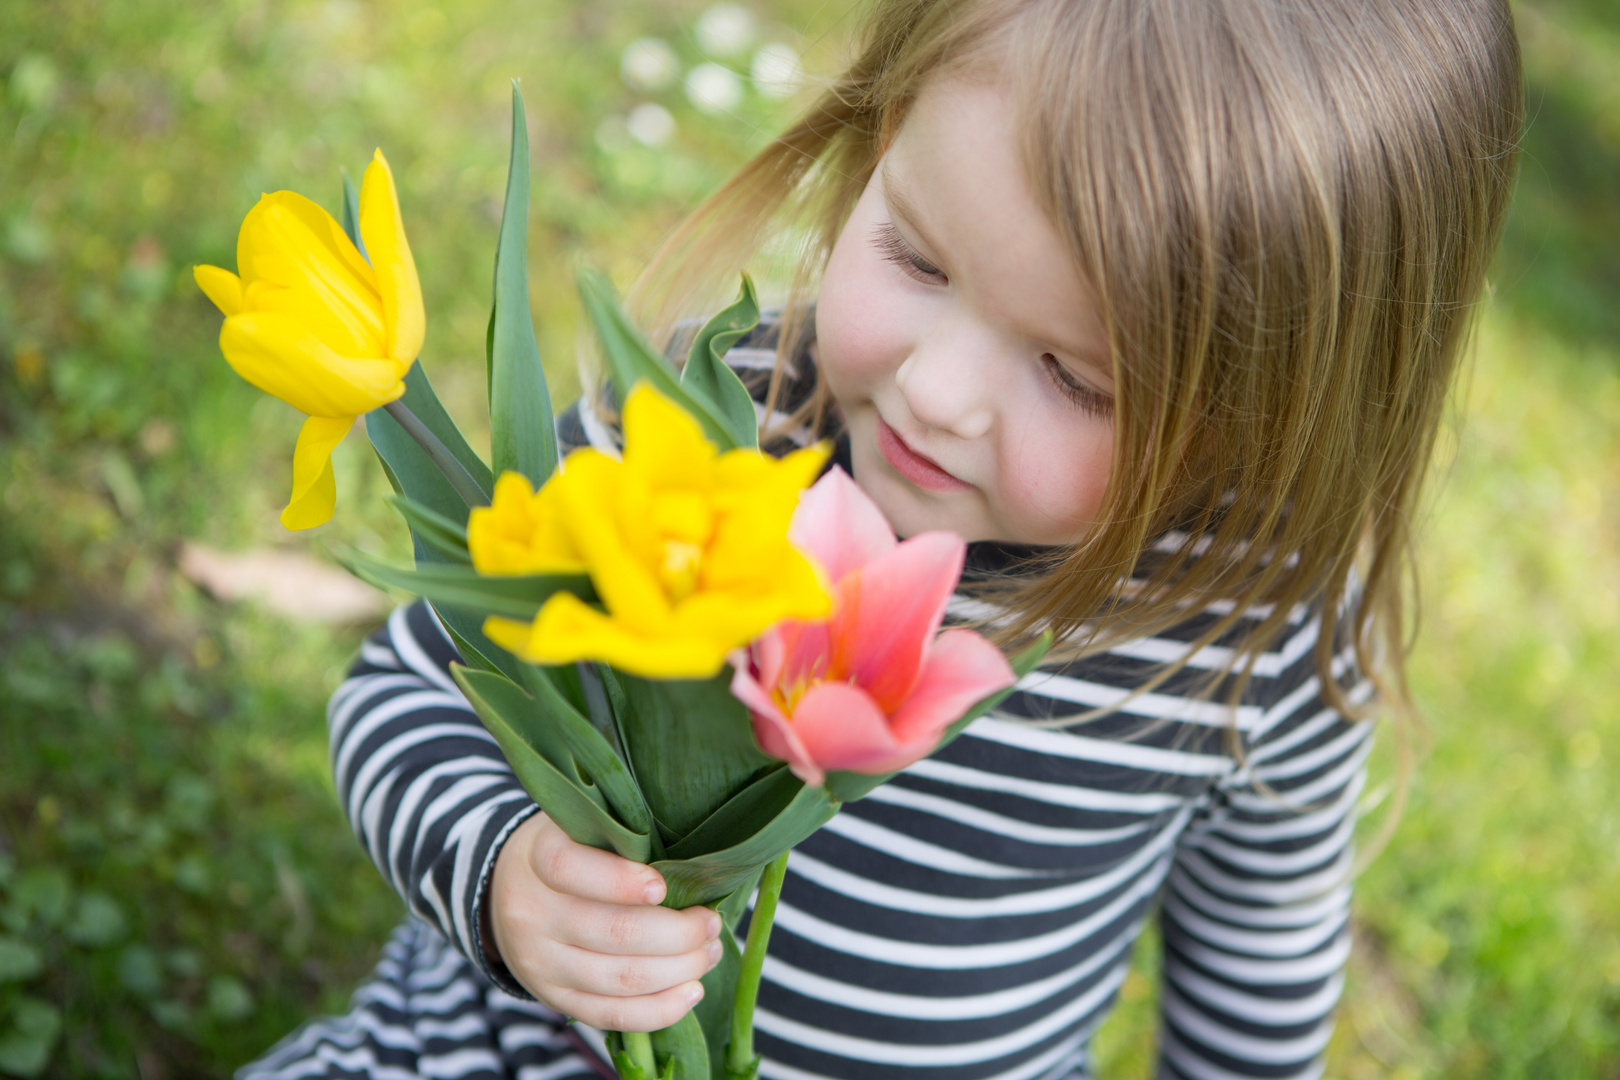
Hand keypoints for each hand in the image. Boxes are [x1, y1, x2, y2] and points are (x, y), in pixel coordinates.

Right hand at [487, 812, 721, 1030]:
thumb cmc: (575, 849)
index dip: (618, 881)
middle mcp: (532, 912)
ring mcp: (540, 962)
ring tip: (709, 952)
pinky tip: (692, 992)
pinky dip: (659, 1010)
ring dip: (678, 969)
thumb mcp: (585, 826)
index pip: (568, 868)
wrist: (514, 892)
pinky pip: (610, 1015)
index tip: (663, 886)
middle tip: (711, 923)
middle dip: (677, 933)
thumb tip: (699, 870)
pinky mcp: (554, 997)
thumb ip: (628, 839)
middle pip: (610, 932)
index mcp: (537, 856)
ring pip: (618, 978)